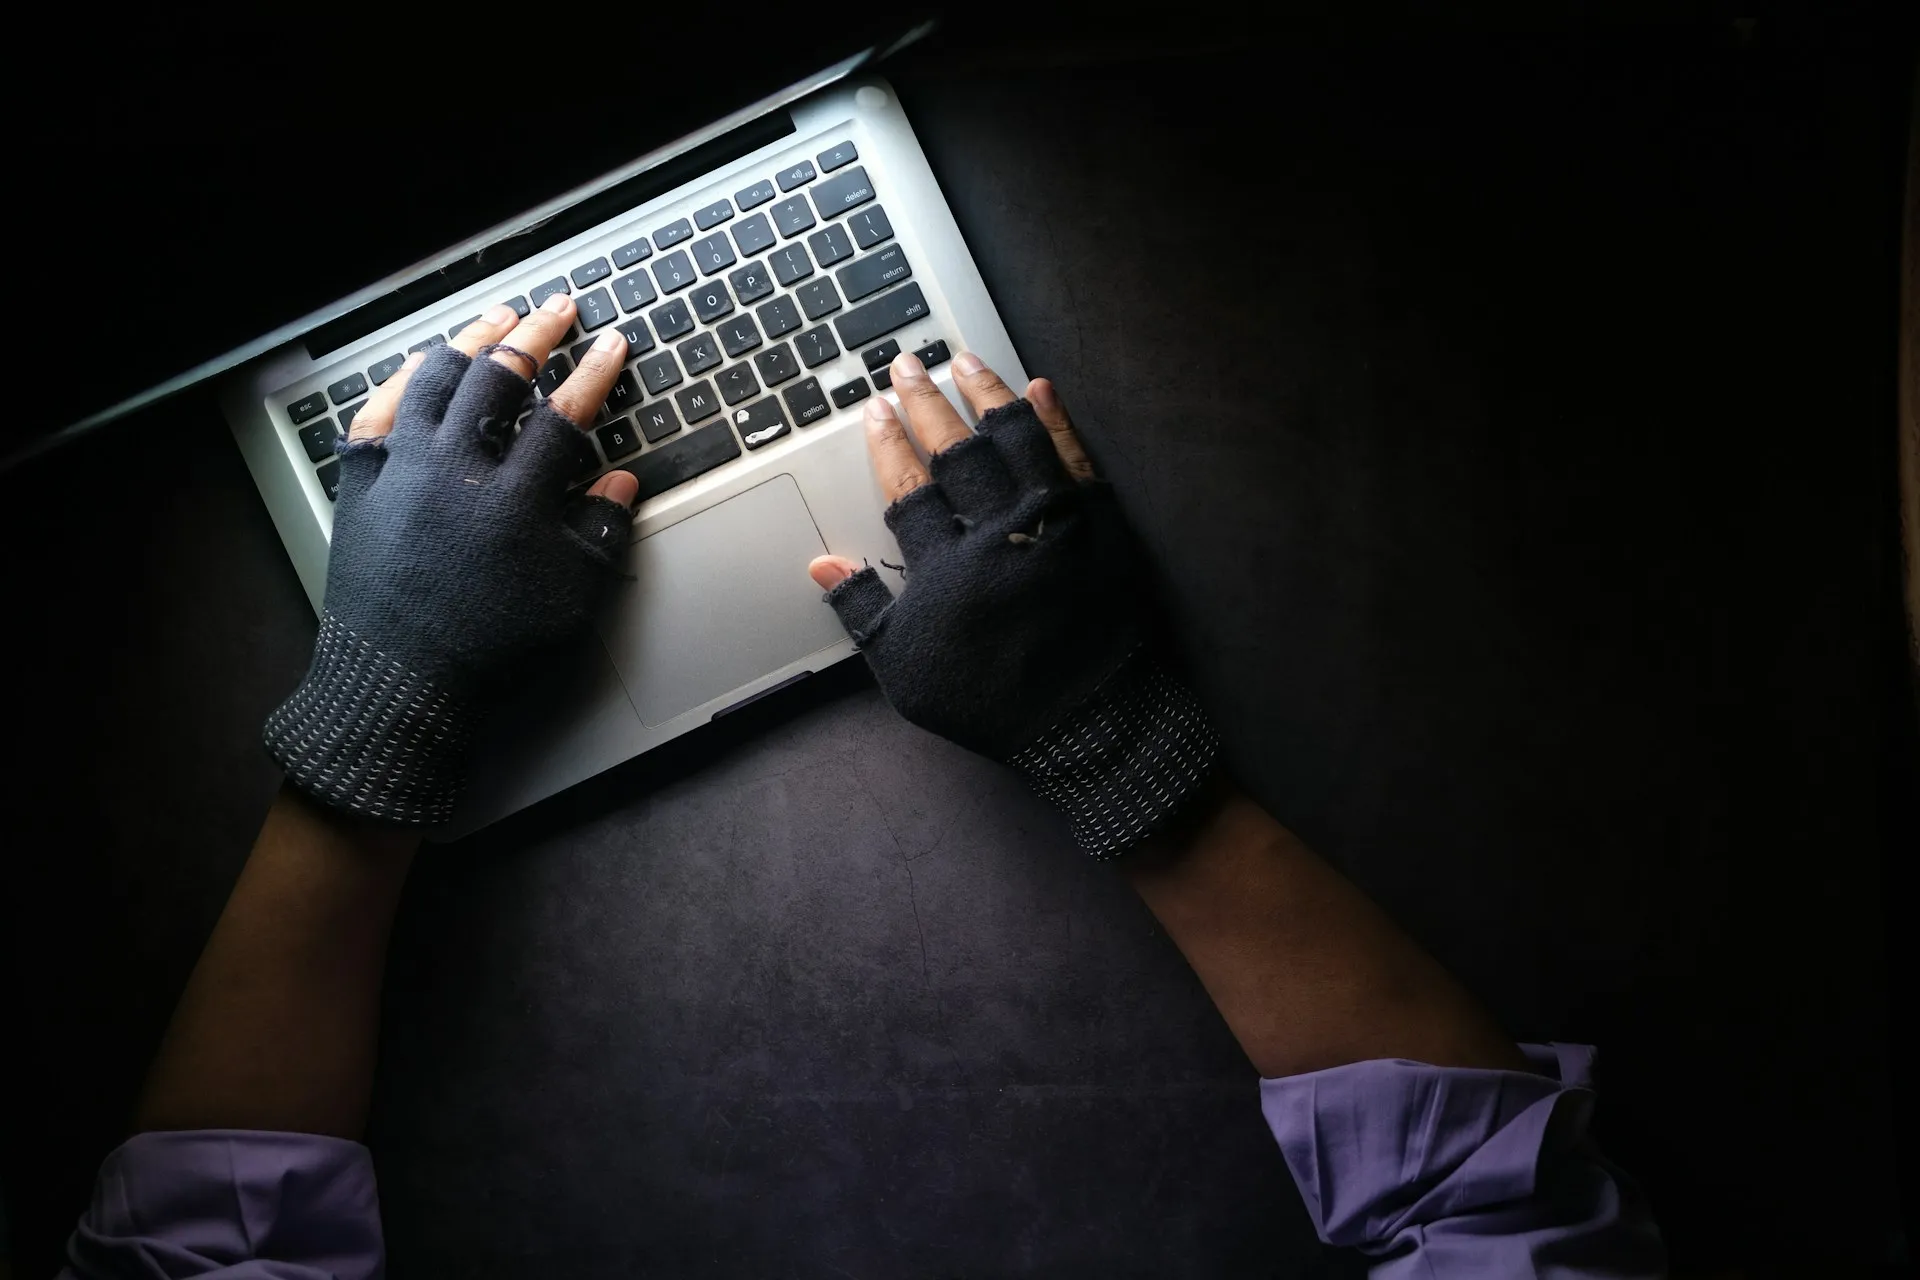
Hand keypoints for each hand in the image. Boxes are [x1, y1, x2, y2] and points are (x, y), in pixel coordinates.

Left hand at [264, 294, 638, 824]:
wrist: (398, 686)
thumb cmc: (490, 650)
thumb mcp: (570, 601)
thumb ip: (600, 534)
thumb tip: (620, 482)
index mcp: (514, 498)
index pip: (565, 415)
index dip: (595, 374)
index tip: (614, 345)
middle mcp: (455, 469)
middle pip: (499, 377)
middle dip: (537, 336)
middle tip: (559, 309)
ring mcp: (402, 469)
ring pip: (436, 378)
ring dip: (472, 341)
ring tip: (497, 319)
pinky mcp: (361, 482)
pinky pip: (380, 410)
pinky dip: (405, 379)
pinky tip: (423, 364)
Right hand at [807, 350, 1219, 857]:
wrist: (1090, 725)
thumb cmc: (992, 703)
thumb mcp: (907, 671)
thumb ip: (864, 611)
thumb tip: (821, 566)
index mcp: (946, 566)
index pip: (907, 485)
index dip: (887, 442)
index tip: (874, 409)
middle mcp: (1000, 531)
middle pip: (956, 449)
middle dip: (926, 402)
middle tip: (907, 365)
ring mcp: (1056, 522)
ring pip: (1016, 438)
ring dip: (987, 393)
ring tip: (965, 360)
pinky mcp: (1104, 525)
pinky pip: (1077, 456)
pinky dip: (1057, 419)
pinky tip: (1040, 388)